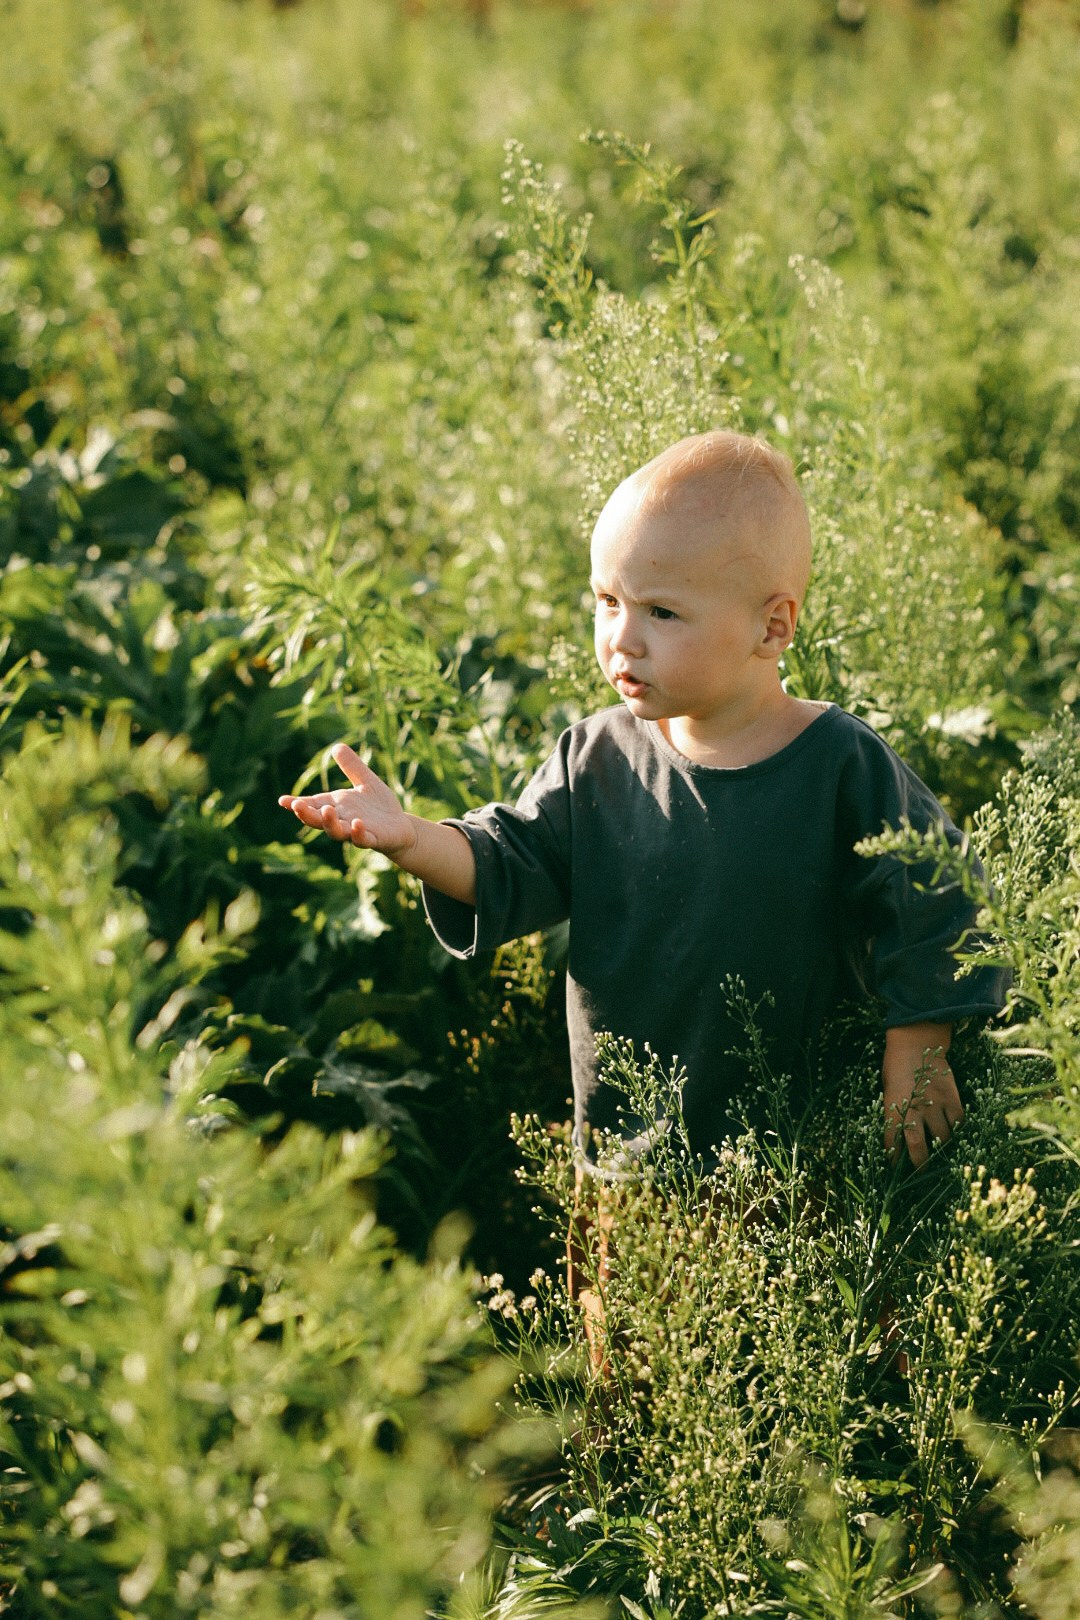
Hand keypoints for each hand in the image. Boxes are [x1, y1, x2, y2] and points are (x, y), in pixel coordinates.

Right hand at [278, 743, 415, 857]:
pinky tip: (357, 823)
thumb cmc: (380, 807)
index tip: (282, 801)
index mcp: (337, 806)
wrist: (402, 828)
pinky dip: (358, 833)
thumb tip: (336, 746)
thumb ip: (352, 767)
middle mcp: (342, 820)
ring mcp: (355, 832)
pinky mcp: (373, 840)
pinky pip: (362, 840)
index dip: (297, 804)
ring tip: (326, 811)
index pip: (313, 805)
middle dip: (307, 814)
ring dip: (330, 823)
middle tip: (297, 806)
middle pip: (319, 820)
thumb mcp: (366, 782)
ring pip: (337, 832)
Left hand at [882, 1022, 961, 1168]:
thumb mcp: (889, 1091)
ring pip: (942, 1139)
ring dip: (941, 1149)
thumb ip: (895, 1113)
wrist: (916, 1044)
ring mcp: (935, 1104)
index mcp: (893, 1107)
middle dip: (920, 1164)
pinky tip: (953, 1132)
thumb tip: (900, 1138)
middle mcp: (914, 1109)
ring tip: (940, 1153)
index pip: (892, 1141)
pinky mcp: (952, 1098)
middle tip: (921, 1172)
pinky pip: (958, 1123)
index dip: (894, 1159)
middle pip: (918, 1147)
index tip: (896, 1168)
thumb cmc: (897, 1068)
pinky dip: (956, 1130)